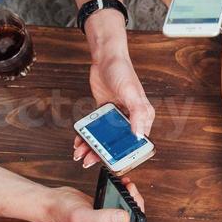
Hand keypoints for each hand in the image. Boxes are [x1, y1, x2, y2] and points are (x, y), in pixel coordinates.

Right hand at [44, 187, 131, 221]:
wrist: (53, 203)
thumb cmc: (61, 214)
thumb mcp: (83, 217)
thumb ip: (104, 219)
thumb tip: (125, 218)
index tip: (135, 214)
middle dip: (137, 213)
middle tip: (131, 195)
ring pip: (132, 221)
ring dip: (133, 203)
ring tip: (128, 189)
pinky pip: (126, 212)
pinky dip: (127, 199)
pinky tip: (123, 188)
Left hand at [73, 41, 155, 167]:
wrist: (106, 58)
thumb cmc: (123, 71)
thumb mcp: (131, 92)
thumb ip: (138, 113)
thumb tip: (139, 134)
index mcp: (143, 116)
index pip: (136, 142)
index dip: (124, 155)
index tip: (112, 163)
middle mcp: (131, 118)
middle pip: (117, 143)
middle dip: (103, 154)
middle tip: (90, 161)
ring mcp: (116, 116)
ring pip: (104, 138)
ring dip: (92, 147)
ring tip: (81, 154)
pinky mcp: (104, 112)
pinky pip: (95, 129)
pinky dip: (87, 136)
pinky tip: (79, 141)